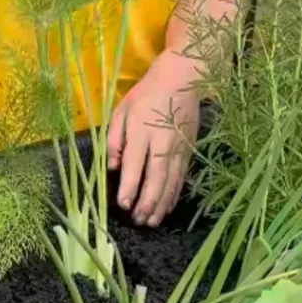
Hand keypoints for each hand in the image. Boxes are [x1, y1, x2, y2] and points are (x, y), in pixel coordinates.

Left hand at [107, 51, 200, 226]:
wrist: (181, 81)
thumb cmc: (145, 95)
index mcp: (141, 131)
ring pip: (170, 182)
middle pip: (156, 178)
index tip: (123, 205)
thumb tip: (112, 166)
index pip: (135, 164)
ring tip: (151, 222)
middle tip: (137, 220)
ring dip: (161, 204)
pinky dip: (173, 195)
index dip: (129, 187)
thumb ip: (114, 139)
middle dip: (146, 202)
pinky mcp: (189, 151)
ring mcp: (179, 148)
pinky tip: (166, 207)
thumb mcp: (121, 111)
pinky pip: (181, 178)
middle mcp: (162, 143)